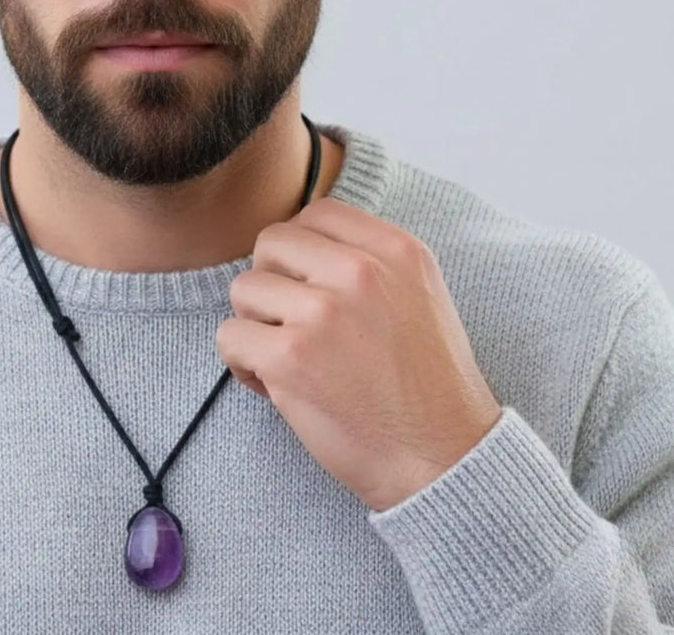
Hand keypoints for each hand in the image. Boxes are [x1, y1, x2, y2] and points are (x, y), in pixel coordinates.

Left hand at [215, 197, 501, 512]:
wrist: (444, 460)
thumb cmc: (427, 385)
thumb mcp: (419, 294)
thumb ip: (368, 259)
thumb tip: (299, 243)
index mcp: (397, 250)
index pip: (318, 213)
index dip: (300, 250)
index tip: (308, 285)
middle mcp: (360, 271)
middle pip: (271, 242)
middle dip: (272, 282)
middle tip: (293, 323)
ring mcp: (323, 312)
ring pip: (243, 288)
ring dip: (256, 325)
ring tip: (289, 357)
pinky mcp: (290, 357)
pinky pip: (229, 336)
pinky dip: (242, 362)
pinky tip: (272, 384)